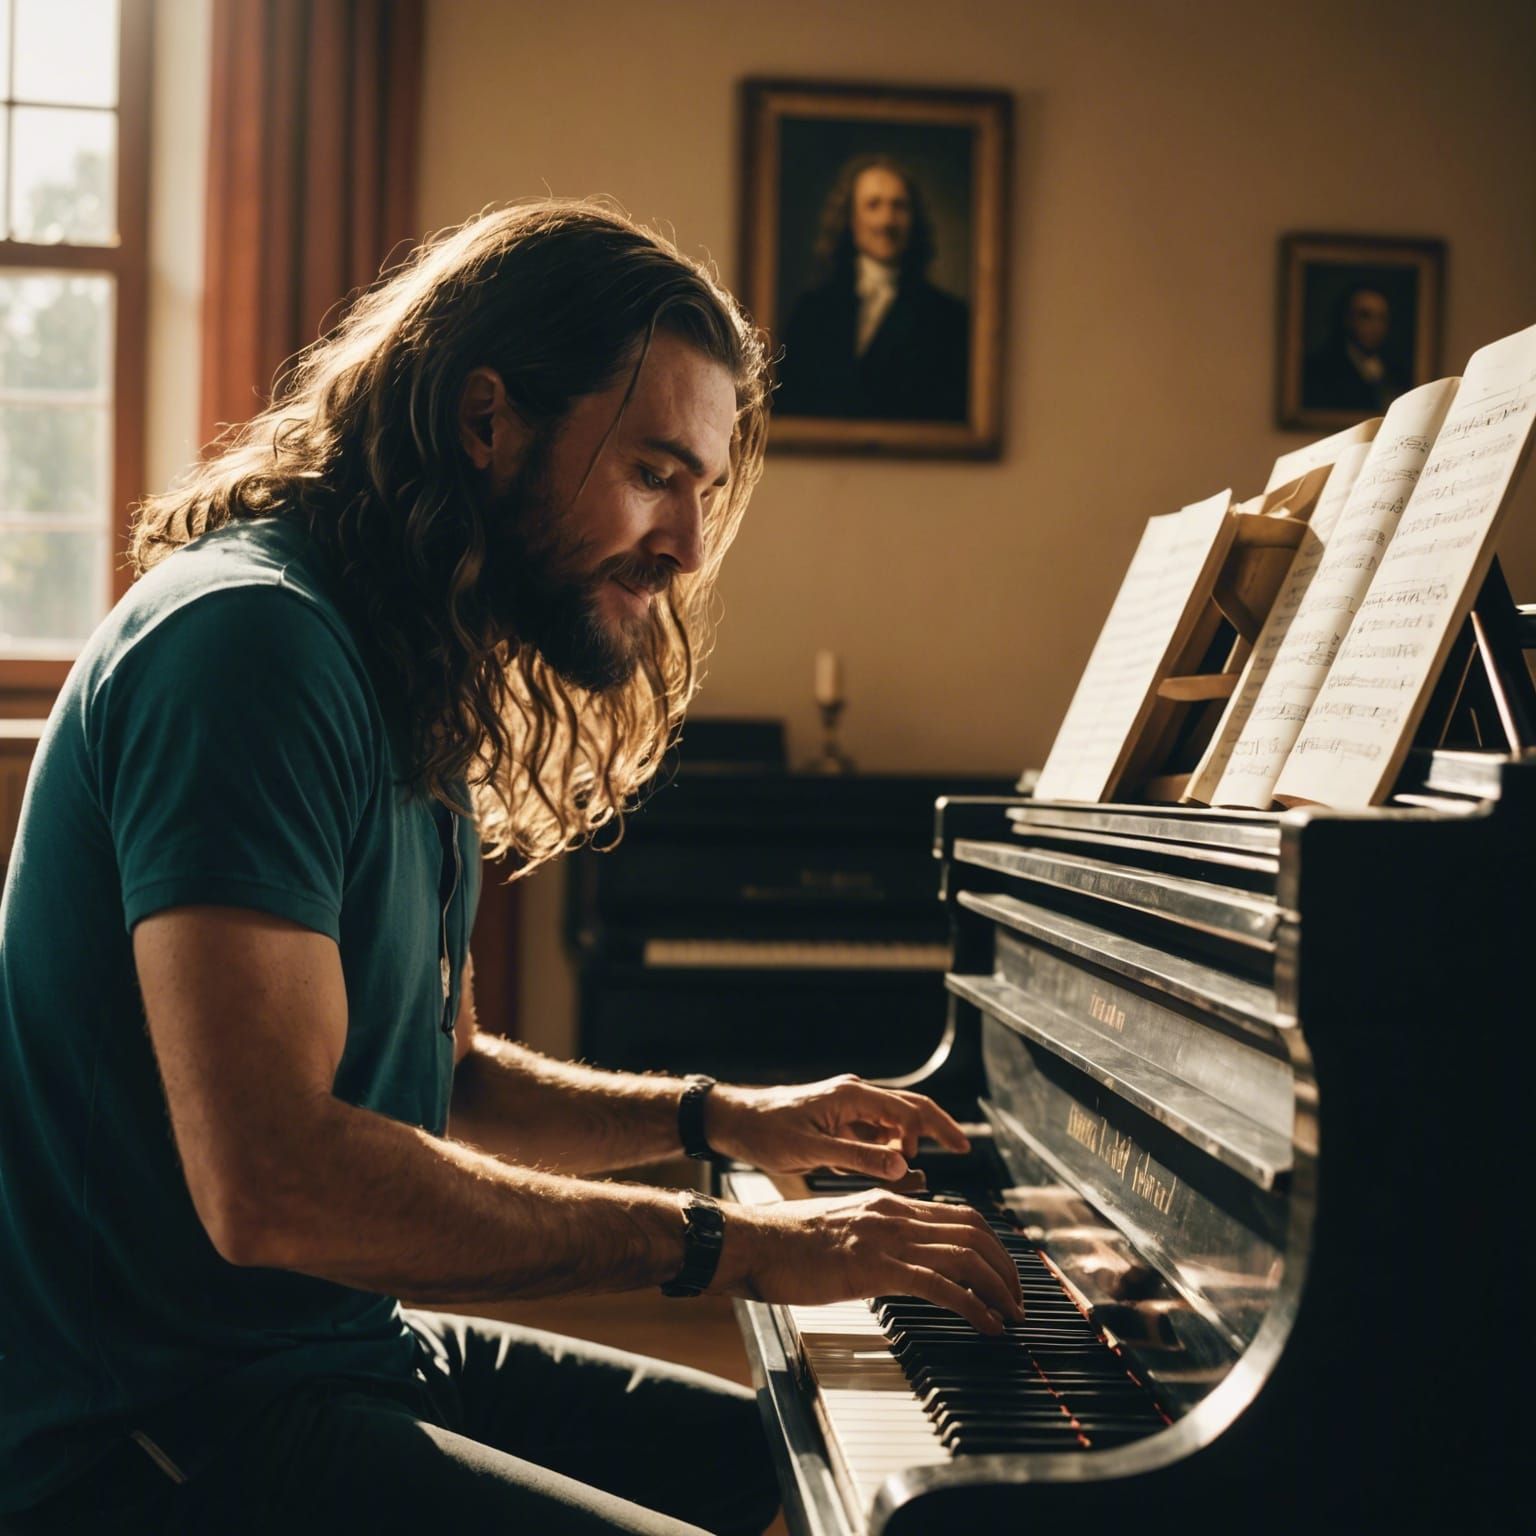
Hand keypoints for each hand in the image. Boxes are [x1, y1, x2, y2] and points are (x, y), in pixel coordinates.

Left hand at [703, 1074, 970, 1182]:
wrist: (734, 1120)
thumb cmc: (765, 1131)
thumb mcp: (811, 1150)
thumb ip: (857, 1158)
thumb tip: (903, 1167)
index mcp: (851, 1096)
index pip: (906, 1111)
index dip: (929, 1134)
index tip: (946, 1154)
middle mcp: (854, 1096)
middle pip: (908, 1108)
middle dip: (937, 1127)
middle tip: (964, 1148)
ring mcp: (847, 1108)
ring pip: (892, 1122)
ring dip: (910, 1142)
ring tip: (924, 1169)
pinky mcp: (839, 1121)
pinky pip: (874, 1132)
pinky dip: (888, 1149)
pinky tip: (891, 1169)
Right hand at [719, 1187, 1025, 1334]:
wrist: (753, 1240)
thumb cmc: (788, 1239)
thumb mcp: (844, 1223)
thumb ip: (878, 1229)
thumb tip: (902, 1250)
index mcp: (889, 1201)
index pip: (960, 1215)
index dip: (993, 1244)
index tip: (1005, 1272)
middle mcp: (895, 1213)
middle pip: (973, 1232)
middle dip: (1006, 1267)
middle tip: (1018, 1299)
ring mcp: (886, 1238)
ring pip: (964, 1256)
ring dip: (998, 1289)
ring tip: (1012, 1316)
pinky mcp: (875, 1267)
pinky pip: (939, 1286)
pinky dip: (973, 1307)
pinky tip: (987, 1325)